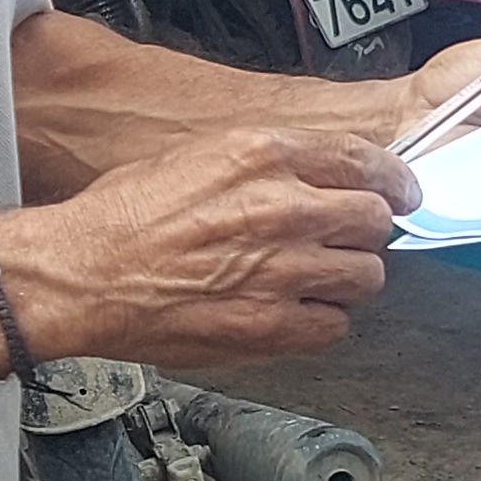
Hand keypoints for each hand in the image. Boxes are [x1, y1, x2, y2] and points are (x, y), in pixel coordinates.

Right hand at [0, 123, 408, 369]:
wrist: (80, 275)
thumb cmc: (123, 218)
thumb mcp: (199, 156)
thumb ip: (270, 163)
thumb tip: (322, 174)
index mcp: (263, 156)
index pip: (366, 160)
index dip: (393, 180)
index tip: (400, 191)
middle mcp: (282, 209)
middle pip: (375, 220)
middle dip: (368, 229)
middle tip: (349, 238)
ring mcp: (281, 270)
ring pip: (367, 276)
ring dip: (349, 277)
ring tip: (316, 276)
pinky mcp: (270, 325)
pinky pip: (335, 325)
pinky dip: (324, 320)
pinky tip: (296, 309)